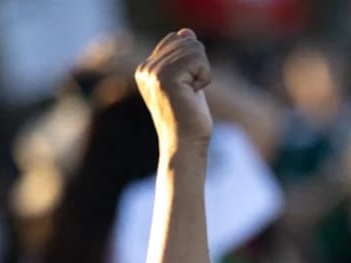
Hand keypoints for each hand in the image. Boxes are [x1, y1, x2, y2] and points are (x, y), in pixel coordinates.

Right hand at [135, 29, 212, 149]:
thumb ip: (185, 57)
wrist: (185, 144)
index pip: (177, 39)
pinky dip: (204, 78)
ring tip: (191, 94)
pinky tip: (193, 95)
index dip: (193, 61)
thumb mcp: (189, 82)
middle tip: (191, 92)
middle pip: (187, 41)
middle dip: (199, 66)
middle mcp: (146, 68)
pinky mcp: (166, 77)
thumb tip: (186, 31)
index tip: (187, 87)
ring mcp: (154, 72)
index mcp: (146, 68)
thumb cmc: (190, 118)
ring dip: (202, 73)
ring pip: (194, 48)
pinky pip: (199, 60)